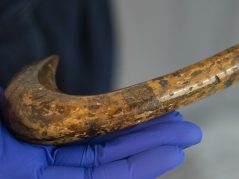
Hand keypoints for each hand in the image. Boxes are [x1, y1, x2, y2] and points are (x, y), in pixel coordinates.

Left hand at [0, 87, 201, 178]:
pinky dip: (139, 172)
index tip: (158, 110)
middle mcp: (54, 167)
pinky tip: (165, 158)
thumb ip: (33, 90)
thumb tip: (54, 63)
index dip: (129, 123)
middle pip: (112, 152)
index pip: (94, 134)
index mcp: (41, 144)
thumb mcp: (7, 103)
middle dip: (152, 138)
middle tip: (185, 126)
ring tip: (184, 140)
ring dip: (154, 154)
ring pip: (116, 170)